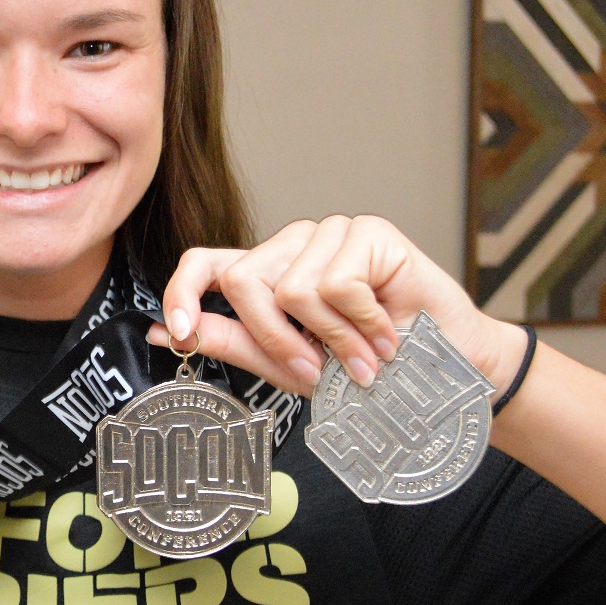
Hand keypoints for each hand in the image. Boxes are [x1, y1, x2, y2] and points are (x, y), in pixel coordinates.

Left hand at [153, 216, 526, 396]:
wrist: (442, 373)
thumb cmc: (365, 369)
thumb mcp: (285, 364)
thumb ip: (229, 341)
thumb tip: (163, 330)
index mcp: (265, 272)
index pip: (204, 262)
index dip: (181, 291)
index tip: (177, 331)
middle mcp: (291, 246)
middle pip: (243, 281)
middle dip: (276, 341)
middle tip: (314, 372)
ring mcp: (329, 233)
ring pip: (292, 287)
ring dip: (331, 340)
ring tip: (363, 358)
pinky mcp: (368, 232)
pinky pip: (338, 284)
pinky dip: (362, 324)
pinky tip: (386, 335)